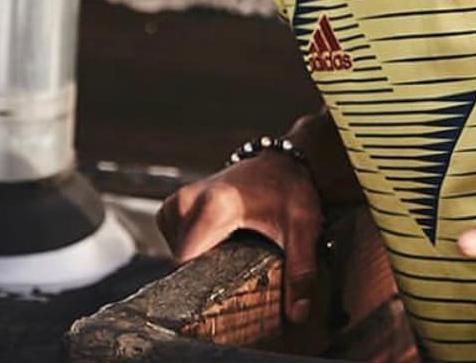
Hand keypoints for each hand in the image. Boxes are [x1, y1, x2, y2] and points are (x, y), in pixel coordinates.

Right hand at [157, 150, 322, 324]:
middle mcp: (190, 200)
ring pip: (176, 252)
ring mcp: (179, 200)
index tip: (218, 299)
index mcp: (215, 206)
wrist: (282, 161)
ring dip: (198, 260)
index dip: (199, 287)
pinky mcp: (175, 203)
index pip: (185, 264)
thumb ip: (300, 271)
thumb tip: (299, 313)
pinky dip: (191, 247)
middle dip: (203, 275)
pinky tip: (216, 242)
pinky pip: (173, 239)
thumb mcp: (301, 229)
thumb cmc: (290, 190)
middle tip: (233, 270)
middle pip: (181, 261)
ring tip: (228, 253)